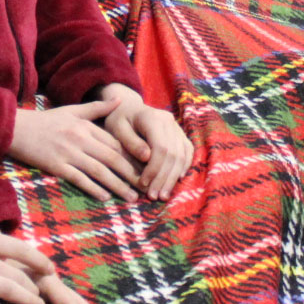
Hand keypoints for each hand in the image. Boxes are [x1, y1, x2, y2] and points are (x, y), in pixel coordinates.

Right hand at [8, 99, 141, 201]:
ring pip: (99, 170)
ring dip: (117, 185)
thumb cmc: (46, 120)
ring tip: (131, 197)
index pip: (116, 143)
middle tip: (145, 187)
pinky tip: (105, 197)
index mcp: (86, 126)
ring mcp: (68, 153)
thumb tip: (121, 100)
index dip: (133, 156)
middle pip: (112, 158)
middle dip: (131, 174)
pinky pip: (79, 179)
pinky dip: (93, 188)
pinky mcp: (56, 165)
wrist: (16, 128)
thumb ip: (98, 108)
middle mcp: (80, 139)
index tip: (147, 168)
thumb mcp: (73, 110)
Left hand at [97, 84, 194, 200]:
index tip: (144, 184)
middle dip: (164, 178)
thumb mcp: (116, 128)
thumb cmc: (118, 119)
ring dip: (174, 177)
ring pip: (182, 155)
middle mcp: (168, 121)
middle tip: (154, 196)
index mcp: (152, 118)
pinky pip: (187, 152)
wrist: (128, 107)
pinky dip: (183, 167)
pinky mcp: (180, 134)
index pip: (161, 148)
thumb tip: (146, 157)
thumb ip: (131, 142)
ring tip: (163, 195)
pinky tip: (176, 181)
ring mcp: (176, 127)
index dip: (154, 169)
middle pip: (173, 154)